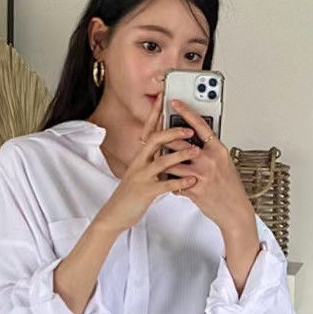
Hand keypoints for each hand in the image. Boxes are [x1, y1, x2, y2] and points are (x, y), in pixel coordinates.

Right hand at [95, 94, 200, 233]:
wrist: (116, 214)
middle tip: (189, 128)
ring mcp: (142, 177)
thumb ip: (153, 161)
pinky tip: (191, 181)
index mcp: (140, 157)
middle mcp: (140, 163)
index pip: (149, 130)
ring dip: (180, 155)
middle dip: (173, 132)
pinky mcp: (146, 192)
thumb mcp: (141, 173)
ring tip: (196, 151)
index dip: (155, 114)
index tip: (163, 99)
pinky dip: (180, 182)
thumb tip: (167, 150)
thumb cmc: (131, 195)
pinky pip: (165, 184)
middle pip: (155, 140)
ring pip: (162, 161)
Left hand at [164, 99, 255, 234]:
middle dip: (166, 139)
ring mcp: (201, 174)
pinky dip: (170, 181)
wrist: (235, 210)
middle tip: (157, 134)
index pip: (200, 125)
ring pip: (172, 162)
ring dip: (164, 162)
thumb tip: (198, 141)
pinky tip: (170, 182)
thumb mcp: (225, 163)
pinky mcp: (193, 189)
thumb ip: (211, 151)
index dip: (186, 112)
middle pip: (180, 142)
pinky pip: (174, 181)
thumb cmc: (231, 188)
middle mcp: (209, 159)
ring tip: (159, 161)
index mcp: (218, 150)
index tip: (175, 103)